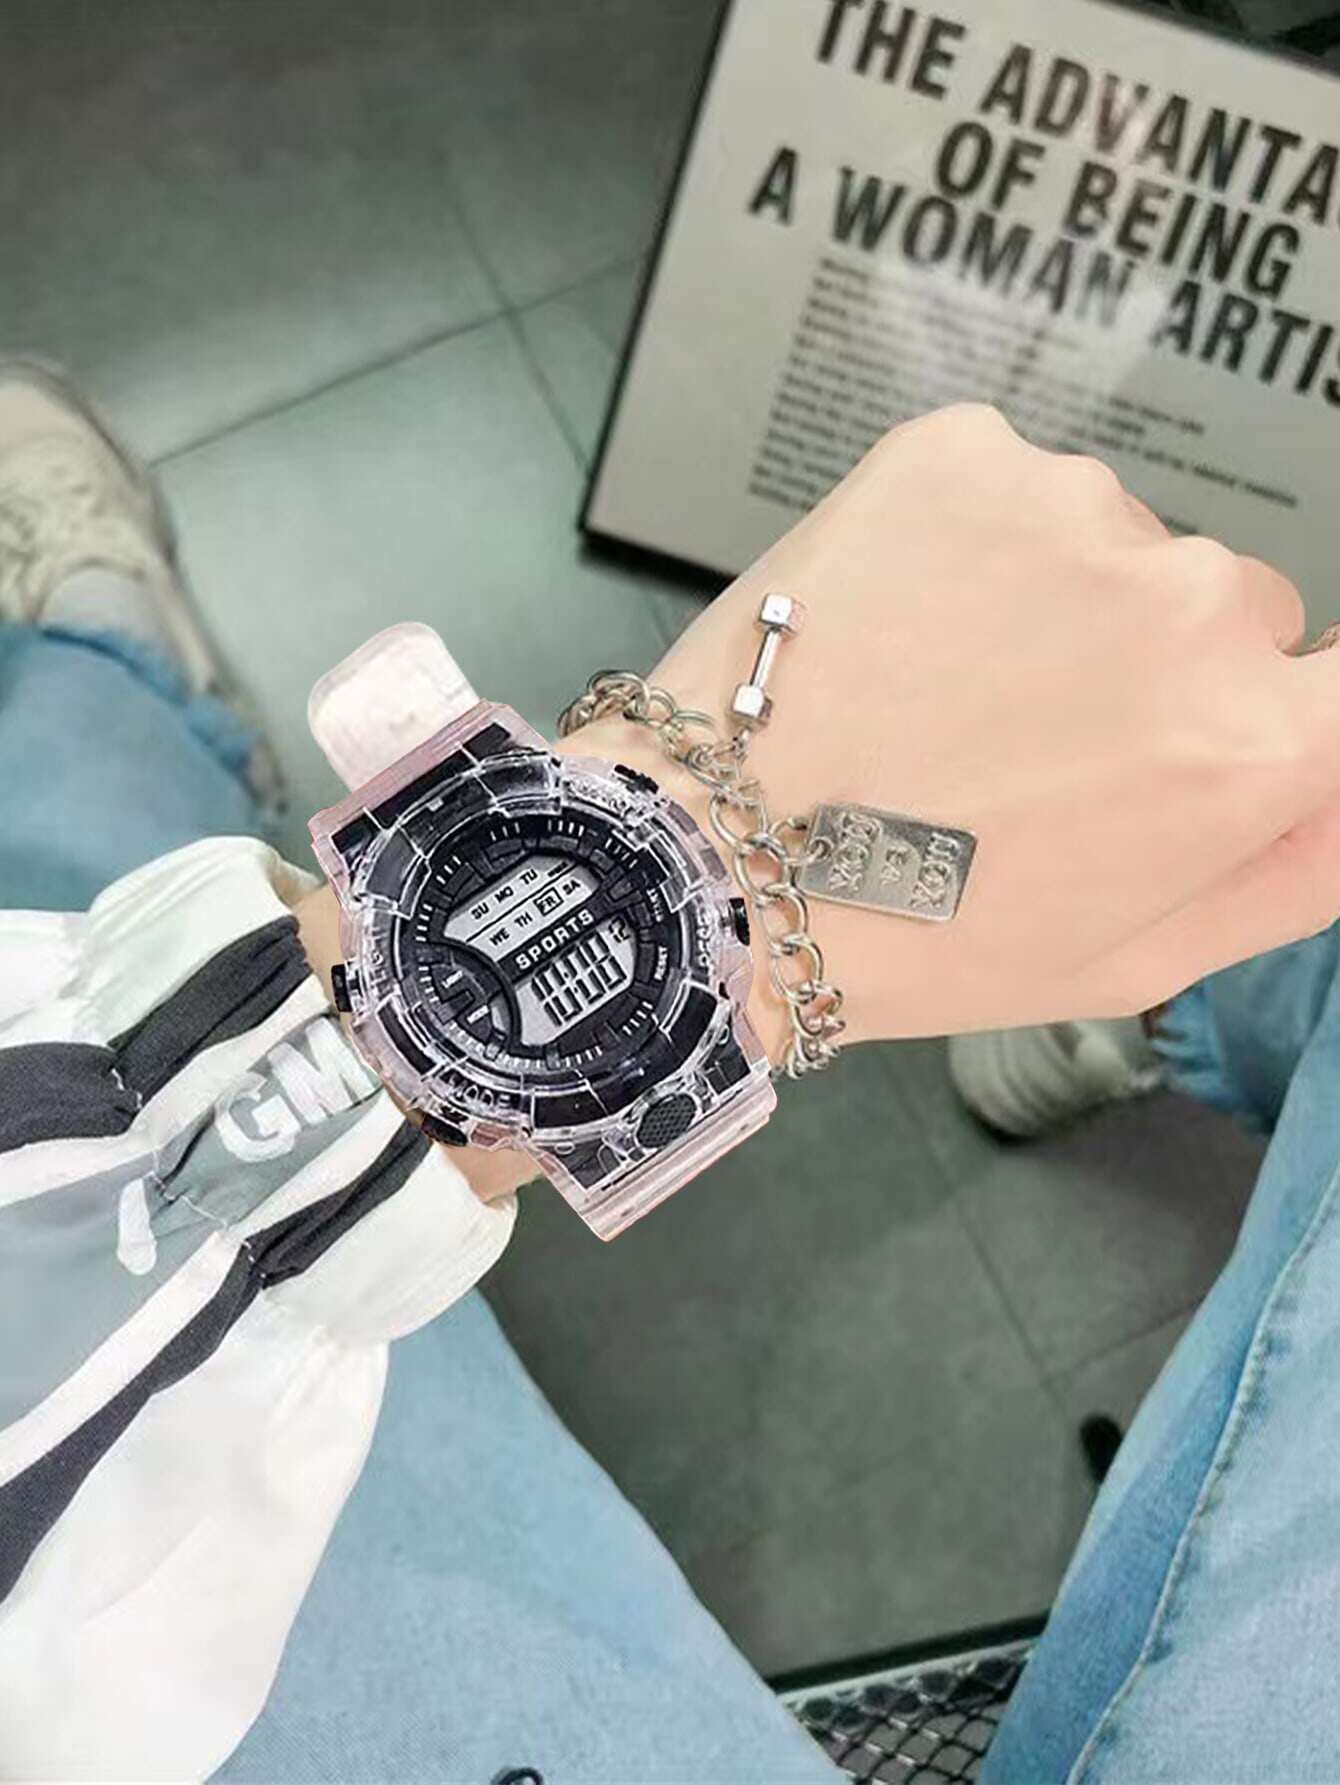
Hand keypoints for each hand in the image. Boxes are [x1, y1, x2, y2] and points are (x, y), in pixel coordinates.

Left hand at [302, 399, 1339, 1202]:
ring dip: (1060, 602)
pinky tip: (898, 624)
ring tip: (940, 692)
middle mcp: (1186, 599)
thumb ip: (1299, 868)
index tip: (1179, 749)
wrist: (713, 860)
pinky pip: (1016, 490)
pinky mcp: (959, 451)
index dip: (1274, 718)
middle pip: (1233, 608)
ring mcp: (1068, 506)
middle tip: (1027, 748)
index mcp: (1246, 740)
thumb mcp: (1135, 957)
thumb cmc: (927, 936)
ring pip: (1118, 545)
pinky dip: (974, 543)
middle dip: (1157, 669)